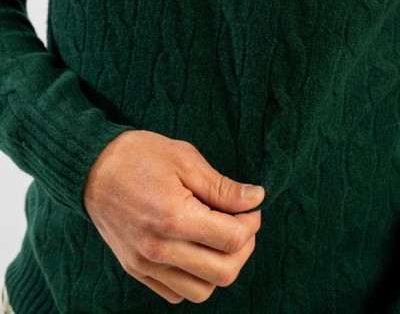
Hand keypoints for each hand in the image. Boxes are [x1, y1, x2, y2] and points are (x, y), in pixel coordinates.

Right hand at [83, 129, 264, 303]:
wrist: (92, 167)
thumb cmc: (139, 155)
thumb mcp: (184, 158)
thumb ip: (221, 186)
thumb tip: (256, 199)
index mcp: (174, 217)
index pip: (231, 239)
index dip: (251, 223)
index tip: (251, 206)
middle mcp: (159, 249)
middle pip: (223, 272)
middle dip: (244, 248)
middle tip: (241, 222)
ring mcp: (145, 264)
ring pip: (202, 291)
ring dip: (220, 267)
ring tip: (219, 237)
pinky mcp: (136, 270)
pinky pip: (176, 293)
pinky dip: (195, 278)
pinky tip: (196, 249)